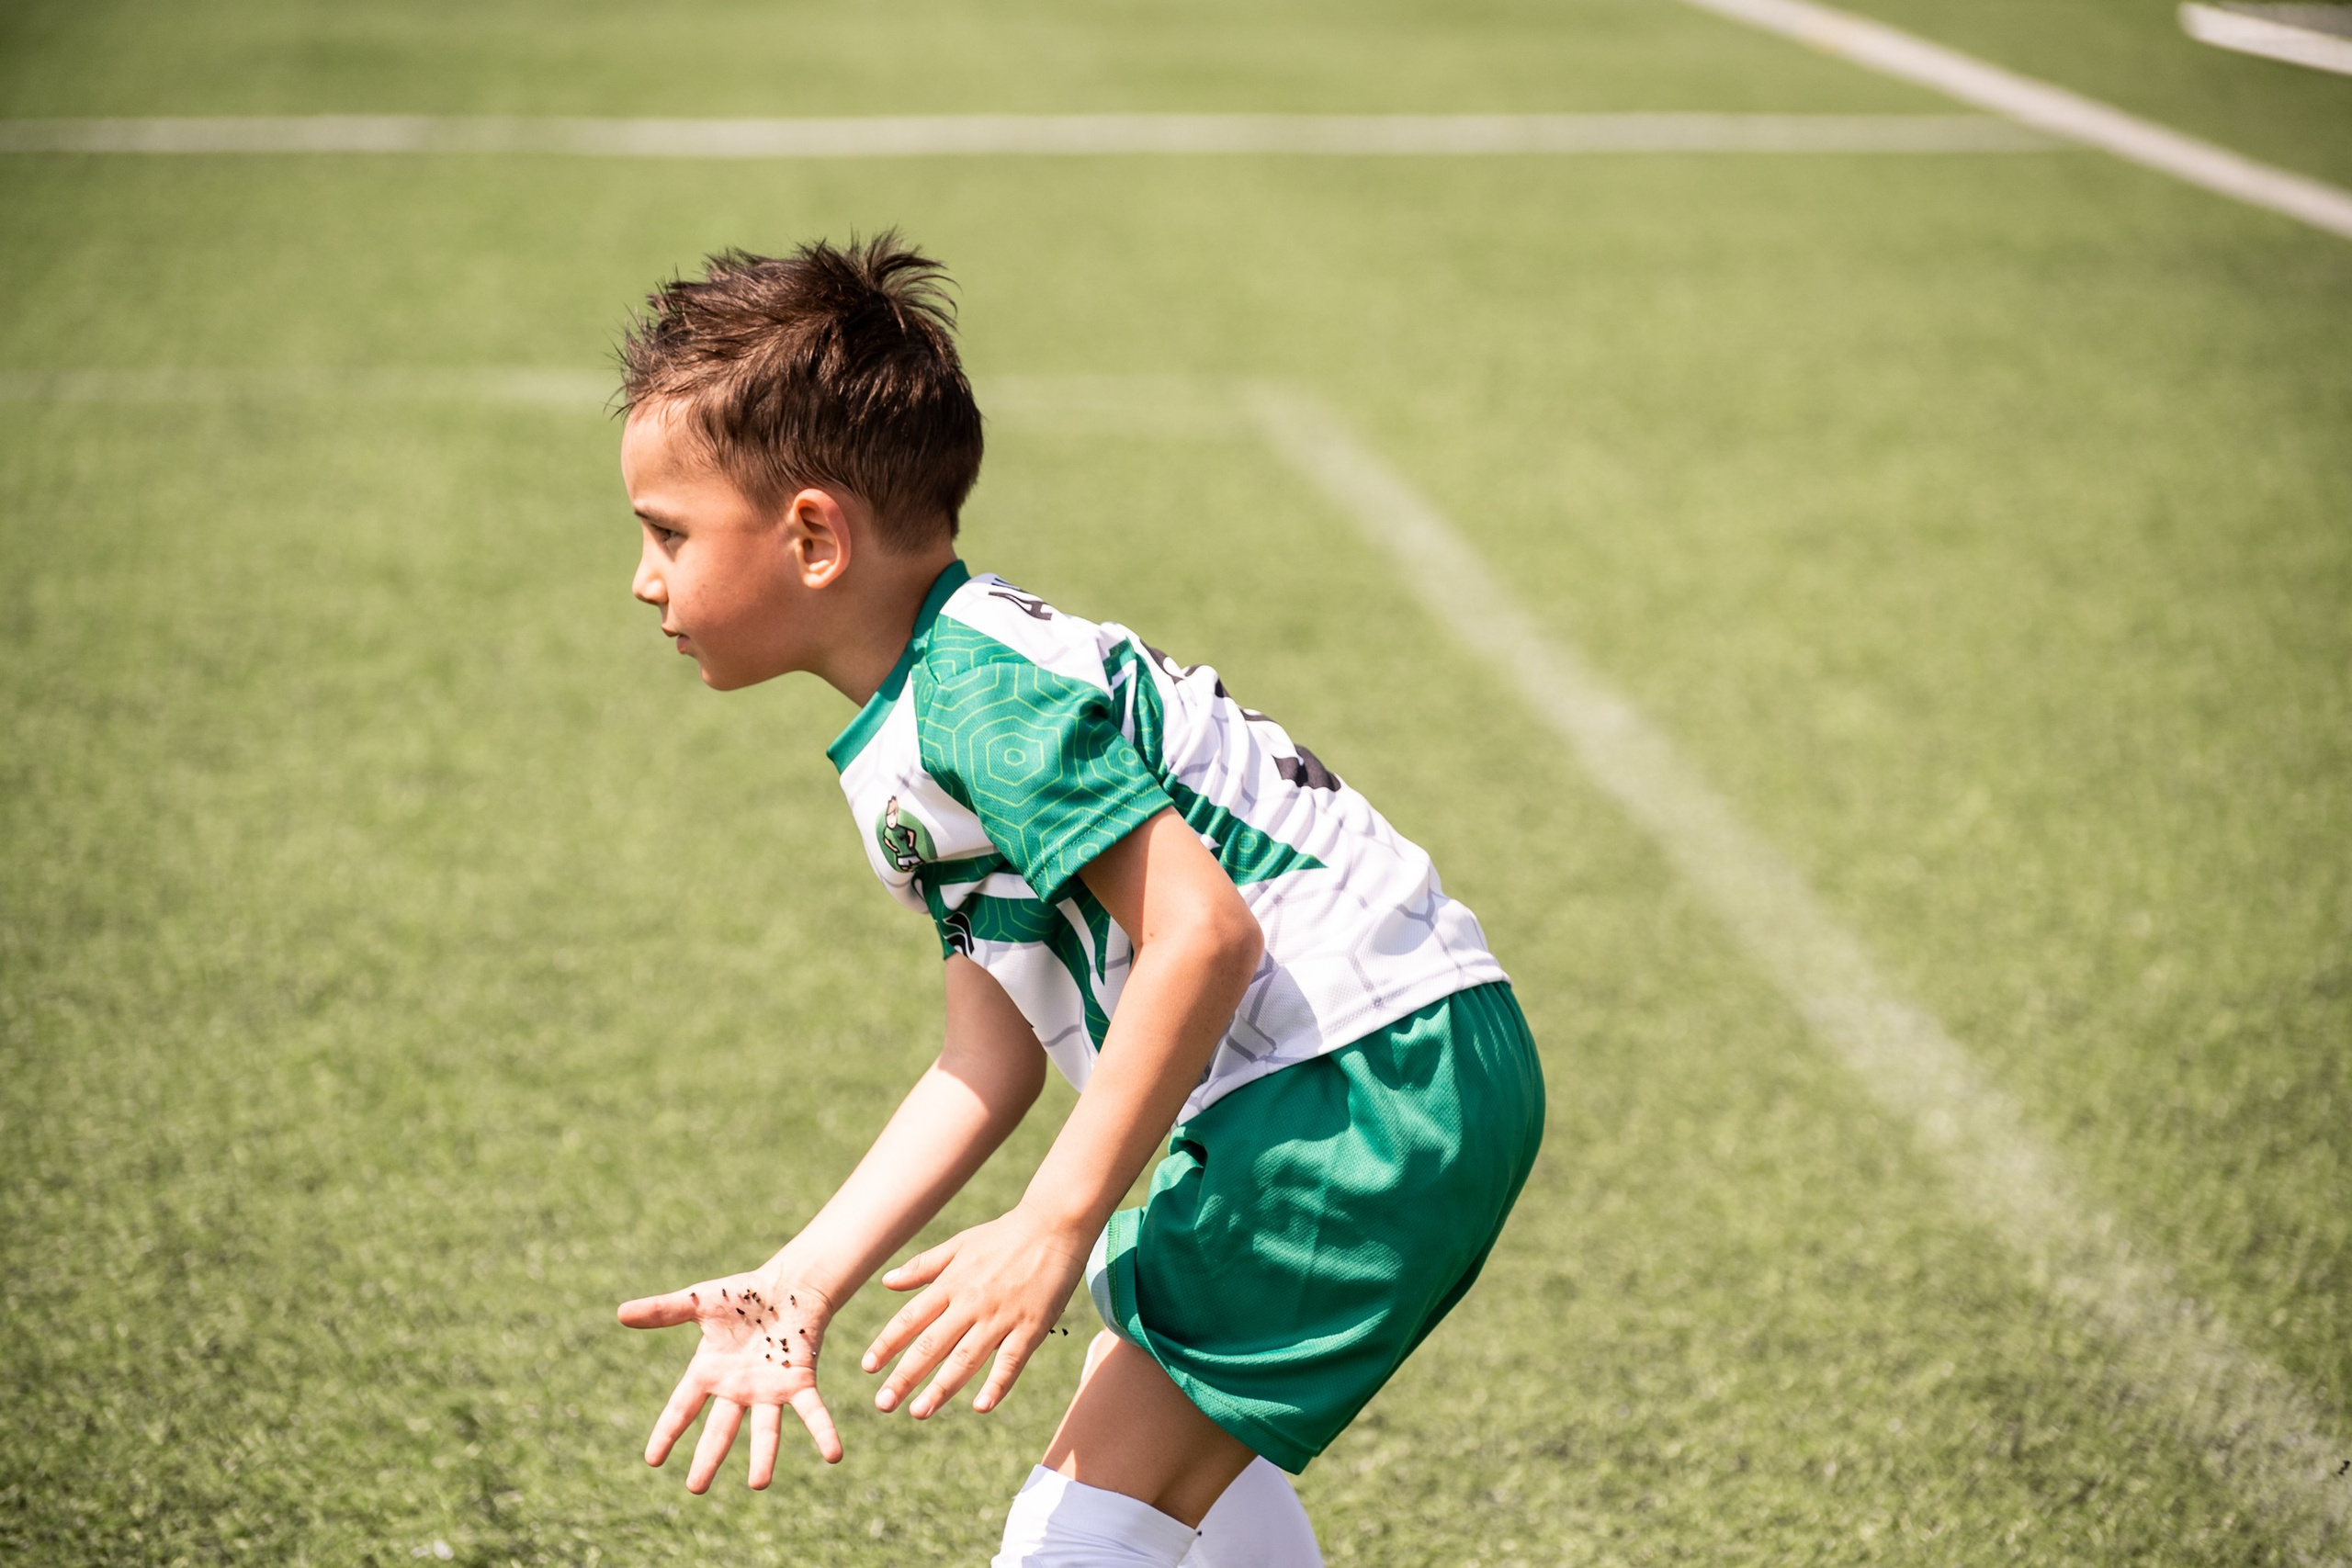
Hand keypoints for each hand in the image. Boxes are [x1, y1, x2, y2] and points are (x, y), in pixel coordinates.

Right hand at [617, 1270, 842, 1489]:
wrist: (787, 1285)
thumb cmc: (742, 1295)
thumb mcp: (698, 1302)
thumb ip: (663, 1311)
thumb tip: (620, 1313)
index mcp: (709, 1372)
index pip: (683, 1408)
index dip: (667, 1432)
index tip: (652, 1461)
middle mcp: (737, 1389)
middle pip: (720, 1430)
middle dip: (708, 1459)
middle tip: (696, 1489)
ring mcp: (769, 1389)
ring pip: (765, 1430)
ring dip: (764, 1457)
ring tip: (760, 1485)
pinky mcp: (799, 1381)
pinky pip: (812, 1411)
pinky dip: (823, 1432)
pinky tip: (833, 1455)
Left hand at [861, 1202, 1088, 1418]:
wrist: (1054, 1225)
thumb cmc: (1004, 1235)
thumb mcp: (959, 1245)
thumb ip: (923, 1267)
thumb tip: (886, 1282)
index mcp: (951, 1283)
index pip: (910, 1319)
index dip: (887, 1344)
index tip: (868, 1367)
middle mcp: (971, 1303)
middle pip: (931, 1345)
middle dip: (905, 1376)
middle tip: (883, 1403)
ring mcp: (1001, 1316)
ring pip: (965, 1358)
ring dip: (941, 1388)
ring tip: (919, 1412)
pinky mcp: (1031, 1326)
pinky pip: (1011, 1360)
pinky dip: (997, 1384)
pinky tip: (981, 1406)